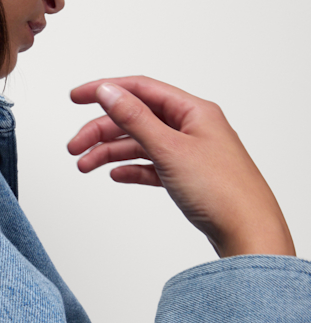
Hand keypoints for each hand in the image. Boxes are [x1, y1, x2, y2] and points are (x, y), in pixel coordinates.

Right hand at [67, 76, 294, 258]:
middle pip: (136, 118)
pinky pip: (152, 166)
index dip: (105, 91)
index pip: (140, 89)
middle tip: (74, 147)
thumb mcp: (170, 149)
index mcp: (193, 111)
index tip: (76, 98)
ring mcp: (190, 153)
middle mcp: (192, 127)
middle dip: (101, 131)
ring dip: (110, 152)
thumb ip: (135, 118)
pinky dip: (131, 168)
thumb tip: (108, 91)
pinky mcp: (188, 177)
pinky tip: (116, 175)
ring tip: (85, 166)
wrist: (248, 233)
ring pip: (141, 144)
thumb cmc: (222, 190)